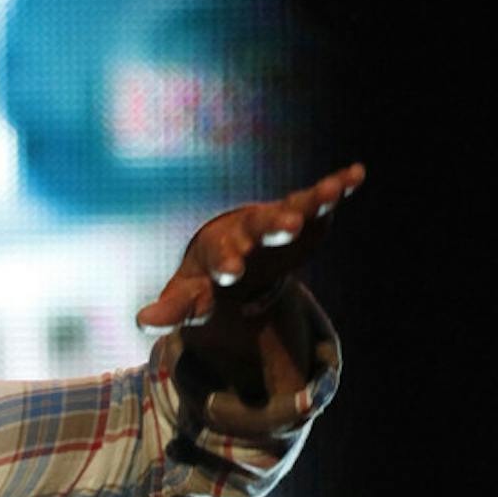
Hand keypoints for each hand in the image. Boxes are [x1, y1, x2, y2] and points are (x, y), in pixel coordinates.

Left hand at [136, 163, 365, 334]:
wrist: (232, 253)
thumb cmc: (207, 279)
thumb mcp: (189, 296)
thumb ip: (172, 309)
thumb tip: (141, 321)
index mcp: (218, 251)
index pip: (222, 257)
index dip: (228, 262)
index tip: (233, 269)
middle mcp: (247, 231)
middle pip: (259, 227)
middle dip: (273, 226)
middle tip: (288, 225)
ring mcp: (276, 219)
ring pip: (292, 207)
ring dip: (310, 200)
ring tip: (330, 194)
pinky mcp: (303, 215)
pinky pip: (319, 199)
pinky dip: (337, 186)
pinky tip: (356, 175)